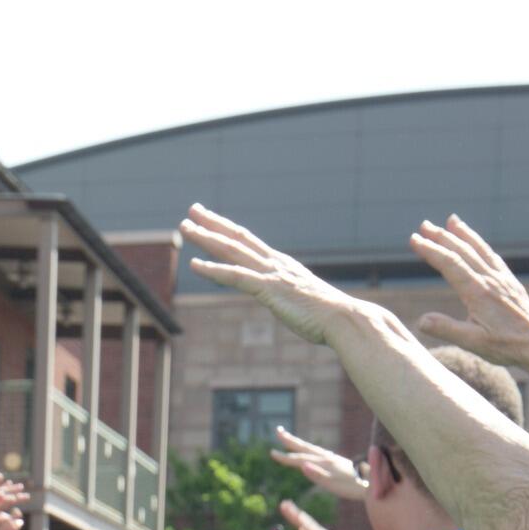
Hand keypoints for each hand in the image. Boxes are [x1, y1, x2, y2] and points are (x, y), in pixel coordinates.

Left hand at [182, 205, 364, 347]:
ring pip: (231, 251)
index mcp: (282, 265)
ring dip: (206, 238)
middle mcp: (275, 263)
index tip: (212, 220)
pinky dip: (213, 270)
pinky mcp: (269, 290)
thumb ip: (294, 298)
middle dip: (213, 223)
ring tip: (184, 228)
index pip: (250, 241)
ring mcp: (271, 274)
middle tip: (192, 211)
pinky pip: (235, 277)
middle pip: (238, 237)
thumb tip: (294, 305)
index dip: (229, 229)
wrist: (344, 318)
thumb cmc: (330, 316)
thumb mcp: (307, 302)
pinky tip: (194, 265)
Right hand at [270, 426, 369, 503]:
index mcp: (324, 463)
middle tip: (278, 431)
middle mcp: (328, 458)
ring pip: (312, 449)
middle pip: (305, 447)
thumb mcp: (335, 484)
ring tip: (290, 440)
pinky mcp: (339, 463)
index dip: (286, 457)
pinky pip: (319, 454)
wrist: (375, 482)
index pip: (300, 458)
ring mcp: (333, 459)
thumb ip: (318, 475)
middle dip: (290, 441)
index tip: (272, 452)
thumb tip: (302, 466)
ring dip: (299, 445)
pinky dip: (310, 451)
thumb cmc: (355, 487)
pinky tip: (311, 454)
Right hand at [409, 215, 528, 373]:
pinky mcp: (510, 282)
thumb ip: (447, 329)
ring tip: (451, 220)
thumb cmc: (506, 347)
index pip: (450, 264)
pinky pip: (492, 256)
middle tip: (424, 225)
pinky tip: (476, 242)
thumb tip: (420, 321)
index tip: (414, 240)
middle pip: (462, 251)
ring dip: (463, 233)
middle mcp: (490, 279)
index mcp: (478, 292)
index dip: (431, 250)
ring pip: (479, 249)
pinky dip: (480, 244)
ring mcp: (502, 278)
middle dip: (441, 236)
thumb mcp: (473, 343)